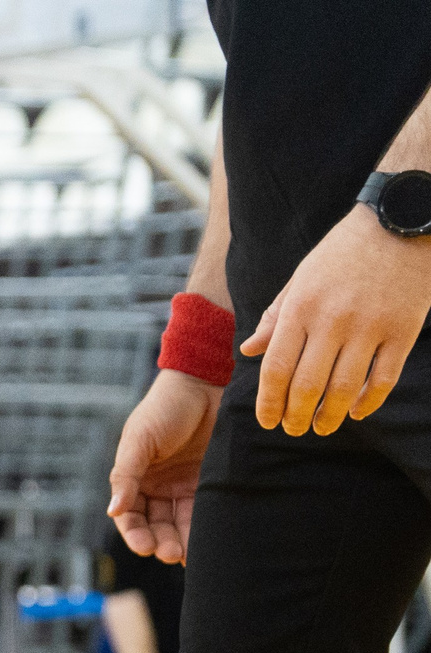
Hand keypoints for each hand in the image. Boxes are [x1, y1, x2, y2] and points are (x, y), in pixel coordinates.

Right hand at [106, 369, 222, 563]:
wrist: (206, 383)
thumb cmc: (165, 407)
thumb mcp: (139, 440)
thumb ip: (126, 475)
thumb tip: (113, 511)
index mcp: (135, 479)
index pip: (130, 516)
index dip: (136, 534)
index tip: (145, 547)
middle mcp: (157, 487)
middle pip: (155, 525)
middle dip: (161, 542)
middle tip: (170, 553)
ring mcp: (184, 486)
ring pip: (180, 523)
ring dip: (182, 541)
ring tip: (187, 555)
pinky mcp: (210, 482)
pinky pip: (205, 510)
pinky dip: (204, 526)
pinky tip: (208, 539)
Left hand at [245, 205, 430, 436]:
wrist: (399, 220)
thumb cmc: (343, 253)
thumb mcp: (301, 278)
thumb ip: (275, 317)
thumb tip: (249, 352)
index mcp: (301, 307)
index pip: (276, 368)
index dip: (269, 403)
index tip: (268, 422)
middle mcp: (333, 319)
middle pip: (308, 385)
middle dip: (296, 417)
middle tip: (294, 430)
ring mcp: (371, 326)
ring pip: (344, 388)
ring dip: (329, 416)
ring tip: (321, 428)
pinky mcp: (404, 329)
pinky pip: (383, 378)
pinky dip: (369, 402)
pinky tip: (356, 412)